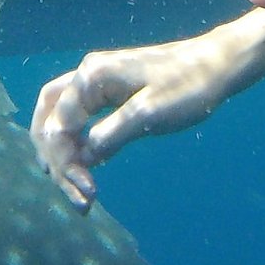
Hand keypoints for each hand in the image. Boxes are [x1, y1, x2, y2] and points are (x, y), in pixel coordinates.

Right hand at [31, 5, 264, 209]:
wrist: (217, 66)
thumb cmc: (188, 87)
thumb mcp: (148, 115)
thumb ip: (109, 136)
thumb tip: (80, 160)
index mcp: (92, 76)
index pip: (58, 126)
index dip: (66, 164)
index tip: (89, 193)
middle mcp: (86, 75)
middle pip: (48, 120)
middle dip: (57, 161)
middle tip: (80, 199)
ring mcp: (95, 83)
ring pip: (58, 120)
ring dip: (62, 155)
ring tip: (77, 191)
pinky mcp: (107, 93)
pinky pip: (77, 120)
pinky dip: (75, 145)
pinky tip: (83, 168)